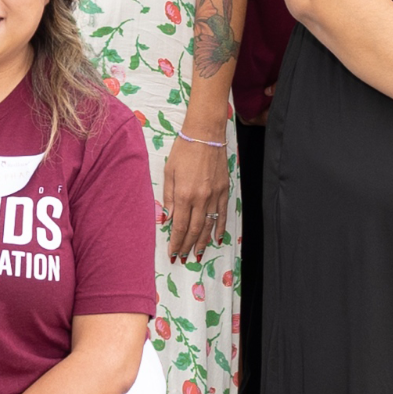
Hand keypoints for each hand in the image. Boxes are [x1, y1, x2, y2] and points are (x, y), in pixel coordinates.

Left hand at [159, 132, 231, 258]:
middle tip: (183, 258)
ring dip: (202, 242)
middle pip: (194, 229)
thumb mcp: (169, 172)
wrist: (205, 135)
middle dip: (187, 246)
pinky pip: (222, 214)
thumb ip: (168, 197)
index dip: (176, 242)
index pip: (179, 226)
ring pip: (209, 225)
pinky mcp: (224, 191)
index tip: (172, 253)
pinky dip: (220, 228)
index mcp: (184, 194)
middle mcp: (200, 198)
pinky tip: (217, 239)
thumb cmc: (183, 151)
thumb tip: (167, 219)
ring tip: (197, 254)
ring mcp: (214, 195)